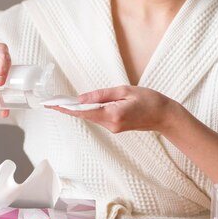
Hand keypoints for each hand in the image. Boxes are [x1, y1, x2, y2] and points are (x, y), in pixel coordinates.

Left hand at [48, 85, 175, 132]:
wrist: (164, 116)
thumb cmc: (149, 100)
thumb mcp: (125, 90)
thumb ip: (102, 95)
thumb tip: (81, 98)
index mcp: (113, 114)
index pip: (85, 112)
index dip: (67, 109)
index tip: (54, 106)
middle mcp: (112, 124)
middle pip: (86, 115)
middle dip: (70, 109)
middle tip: (53, 103)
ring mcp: (114, 128)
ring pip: (92, 117)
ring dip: (80, 110)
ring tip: (65, 103)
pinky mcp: (116, 127)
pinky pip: (99, 118)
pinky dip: (91, 111)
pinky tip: (85, 105)